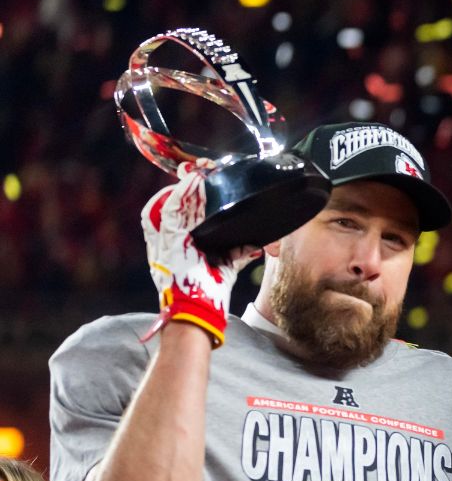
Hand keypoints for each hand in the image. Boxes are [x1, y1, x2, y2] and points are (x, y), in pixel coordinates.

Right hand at [140, 160, 260, 346]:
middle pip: (176, 203)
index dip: (188, 195)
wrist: (197, 311)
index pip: (180, 212)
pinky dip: (181, 194)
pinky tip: (192, 181)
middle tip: (201, 168)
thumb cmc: (209, 294)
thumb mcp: (225, 268)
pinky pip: (169, 211)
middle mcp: (169, 240)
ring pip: (172, 203)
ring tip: (199, 171)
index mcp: (180, 245)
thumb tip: (257, 246)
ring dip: (186, 185)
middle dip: (188, 183)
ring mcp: (166, 240)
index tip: (201, 180)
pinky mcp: (166, 241)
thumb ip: (237, 254)